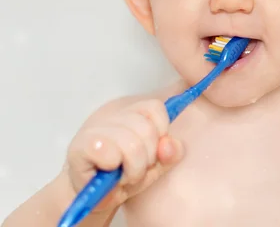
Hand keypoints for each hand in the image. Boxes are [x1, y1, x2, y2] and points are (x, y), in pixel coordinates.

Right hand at [65, 99, 183, 211]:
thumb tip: (168, 144)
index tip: (153, 151)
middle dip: (148, 158)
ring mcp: (95, 129)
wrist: (92, 201)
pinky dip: (113, 166)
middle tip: (136, 170)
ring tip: (123, 176)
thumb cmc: (123, 179)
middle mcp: (112, 117)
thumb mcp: (154, 168)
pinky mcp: (80, 146)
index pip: (155, 107)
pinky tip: (107, 173)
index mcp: (132, 115)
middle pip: (146, 128)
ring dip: (133, 168)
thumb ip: (169, 154)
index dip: (161, 130)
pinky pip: (107, 150)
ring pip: (130, 143)